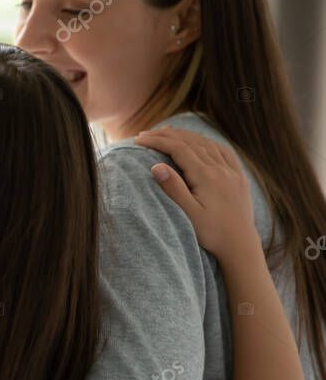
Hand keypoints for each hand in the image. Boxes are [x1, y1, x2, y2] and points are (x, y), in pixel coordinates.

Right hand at [136, 127, 258, 256]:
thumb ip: (173, 188)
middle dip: (166, 135)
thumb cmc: (211, 233)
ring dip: (185, 136)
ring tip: (166, 133)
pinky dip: (207, 142)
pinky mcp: (239, 177)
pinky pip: (223, 151)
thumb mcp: (189, 214)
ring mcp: (232, 171)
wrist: (240, 245)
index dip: (157, 141)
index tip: (139, 140)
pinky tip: (199, 142)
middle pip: (191, 142)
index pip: (178, 149)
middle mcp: (221, 169)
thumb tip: (156, 166)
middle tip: (145, 134)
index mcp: (206, 176)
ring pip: (206, 143)